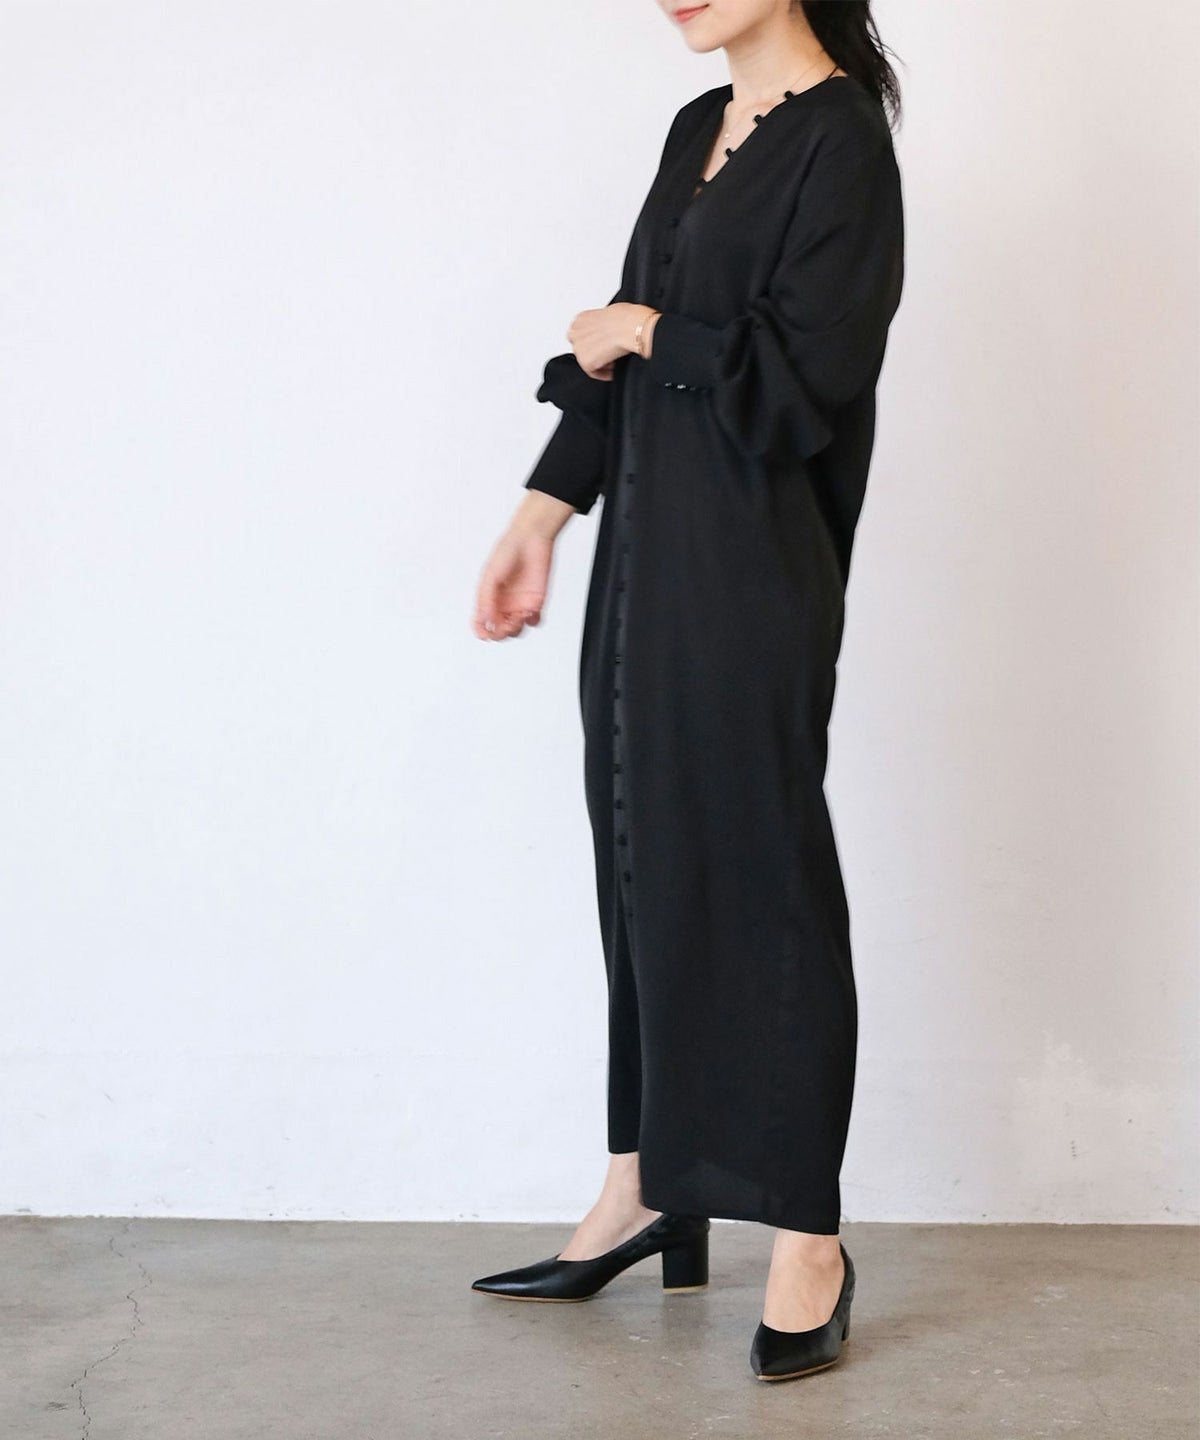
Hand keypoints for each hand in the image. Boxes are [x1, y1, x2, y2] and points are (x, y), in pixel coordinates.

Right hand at [473, 495, 570, 639]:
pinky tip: (530, 613)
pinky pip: (534, 621)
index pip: (480, 622)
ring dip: (516, 629)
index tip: (485, 635)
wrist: (531, 539)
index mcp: (488, 598)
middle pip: (498, 630)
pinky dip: (532, 622)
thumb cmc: (507, 551)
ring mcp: (519, 604)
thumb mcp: (491, 575)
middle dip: (500, 633)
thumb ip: (486, 598)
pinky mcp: (535, 602)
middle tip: (504, 626)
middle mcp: (502, 604)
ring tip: (518, 616)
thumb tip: (485, 619)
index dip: (481, 632)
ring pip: (516, 630)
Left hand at [568, 303, 658, 379]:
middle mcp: (575, 333)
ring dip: (599, 363)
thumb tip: (609, 330)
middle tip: (608, 355)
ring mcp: (579, 348)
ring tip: (613, 363)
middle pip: (581, 348)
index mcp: (581, 319)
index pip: (580, 334)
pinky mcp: (585, 362)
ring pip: (586, 361)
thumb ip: (603, 324)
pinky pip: (593, 373)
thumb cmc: (627, 318)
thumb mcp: (610, 313)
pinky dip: (603, 374)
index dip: (592, 341)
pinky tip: (612, 371)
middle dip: (595, 353)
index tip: (601, 345)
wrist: (631, 327)